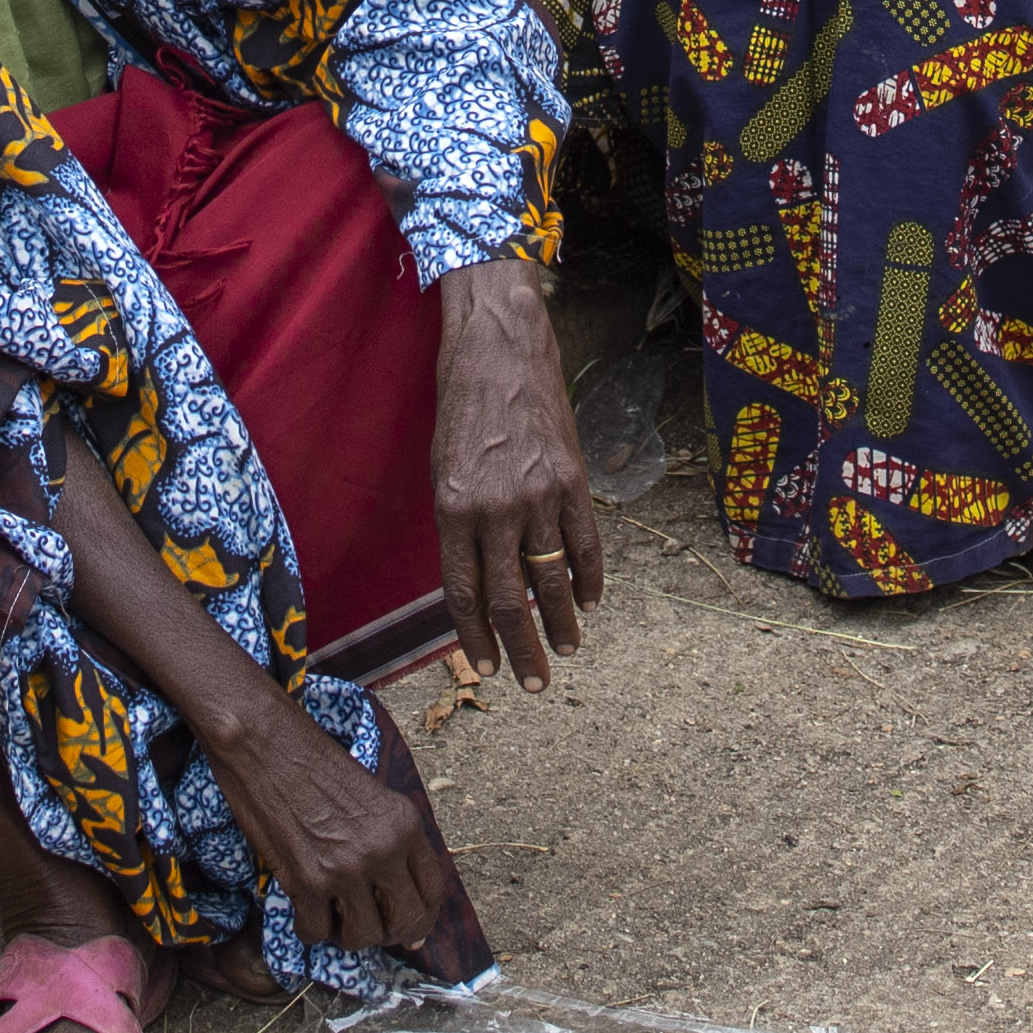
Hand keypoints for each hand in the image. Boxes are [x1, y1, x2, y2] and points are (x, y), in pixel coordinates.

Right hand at [203, 687, 464, 960]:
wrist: (266, 745)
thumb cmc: (315, 765)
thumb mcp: (374, 796)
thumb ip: (392, 841)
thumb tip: (399, 897)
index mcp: (406, 825)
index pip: (433, 891)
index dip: (423, 918)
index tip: (411, 930)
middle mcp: (383, 850)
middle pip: (406, 922)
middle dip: (391, 934)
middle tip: (371, 928)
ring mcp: (345, 869)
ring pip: (362, 936)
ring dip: (347, 934)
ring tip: (334, 914)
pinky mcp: (306, 882)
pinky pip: (315, 933)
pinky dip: (309, 928)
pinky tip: (305, 909)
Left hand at [427, 259, 601, 685]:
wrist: (499, 349)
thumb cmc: (462, 410)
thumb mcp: (442, 471)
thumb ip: (459, 528)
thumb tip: (480, 581)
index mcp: (452, 510)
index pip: (465, 595)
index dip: (475, 639)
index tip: (487, 669)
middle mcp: (495, 510)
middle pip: (511, 601)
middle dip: (522, 651)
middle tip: (533, 683)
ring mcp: (538, 495)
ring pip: (553, 581)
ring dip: (561, 625)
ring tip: (566, 651)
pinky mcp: (572, 481)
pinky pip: (585, 545)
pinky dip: (589, 580)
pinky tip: (590, 604)